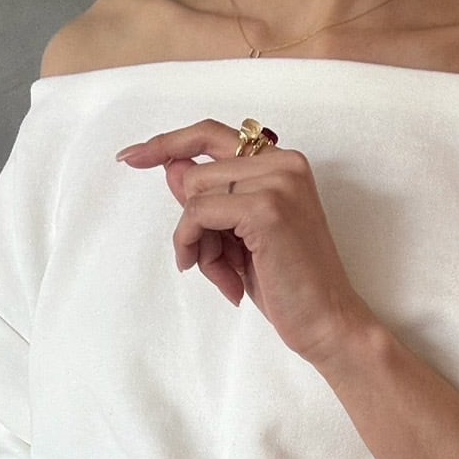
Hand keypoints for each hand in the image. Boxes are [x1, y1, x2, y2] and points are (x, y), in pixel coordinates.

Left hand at [117, 117, 377, 363]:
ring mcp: (276, 182)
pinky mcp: (265, 208)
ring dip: (198, 241)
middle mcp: (283, 163)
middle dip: (193, 221)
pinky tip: (223, 280)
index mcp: (283, 163)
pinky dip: (194, 246)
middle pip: (196, 171)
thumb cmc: (288, 285)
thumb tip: (171, 167)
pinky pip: (198, 214)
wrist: (327, 322)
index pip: (211, 135)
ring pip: (194, 194)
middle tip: (213, 262)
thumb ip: (212, 199)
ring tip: (227, 275)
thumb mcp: (240, 237)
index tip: (130, 157)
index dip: (168, 143)